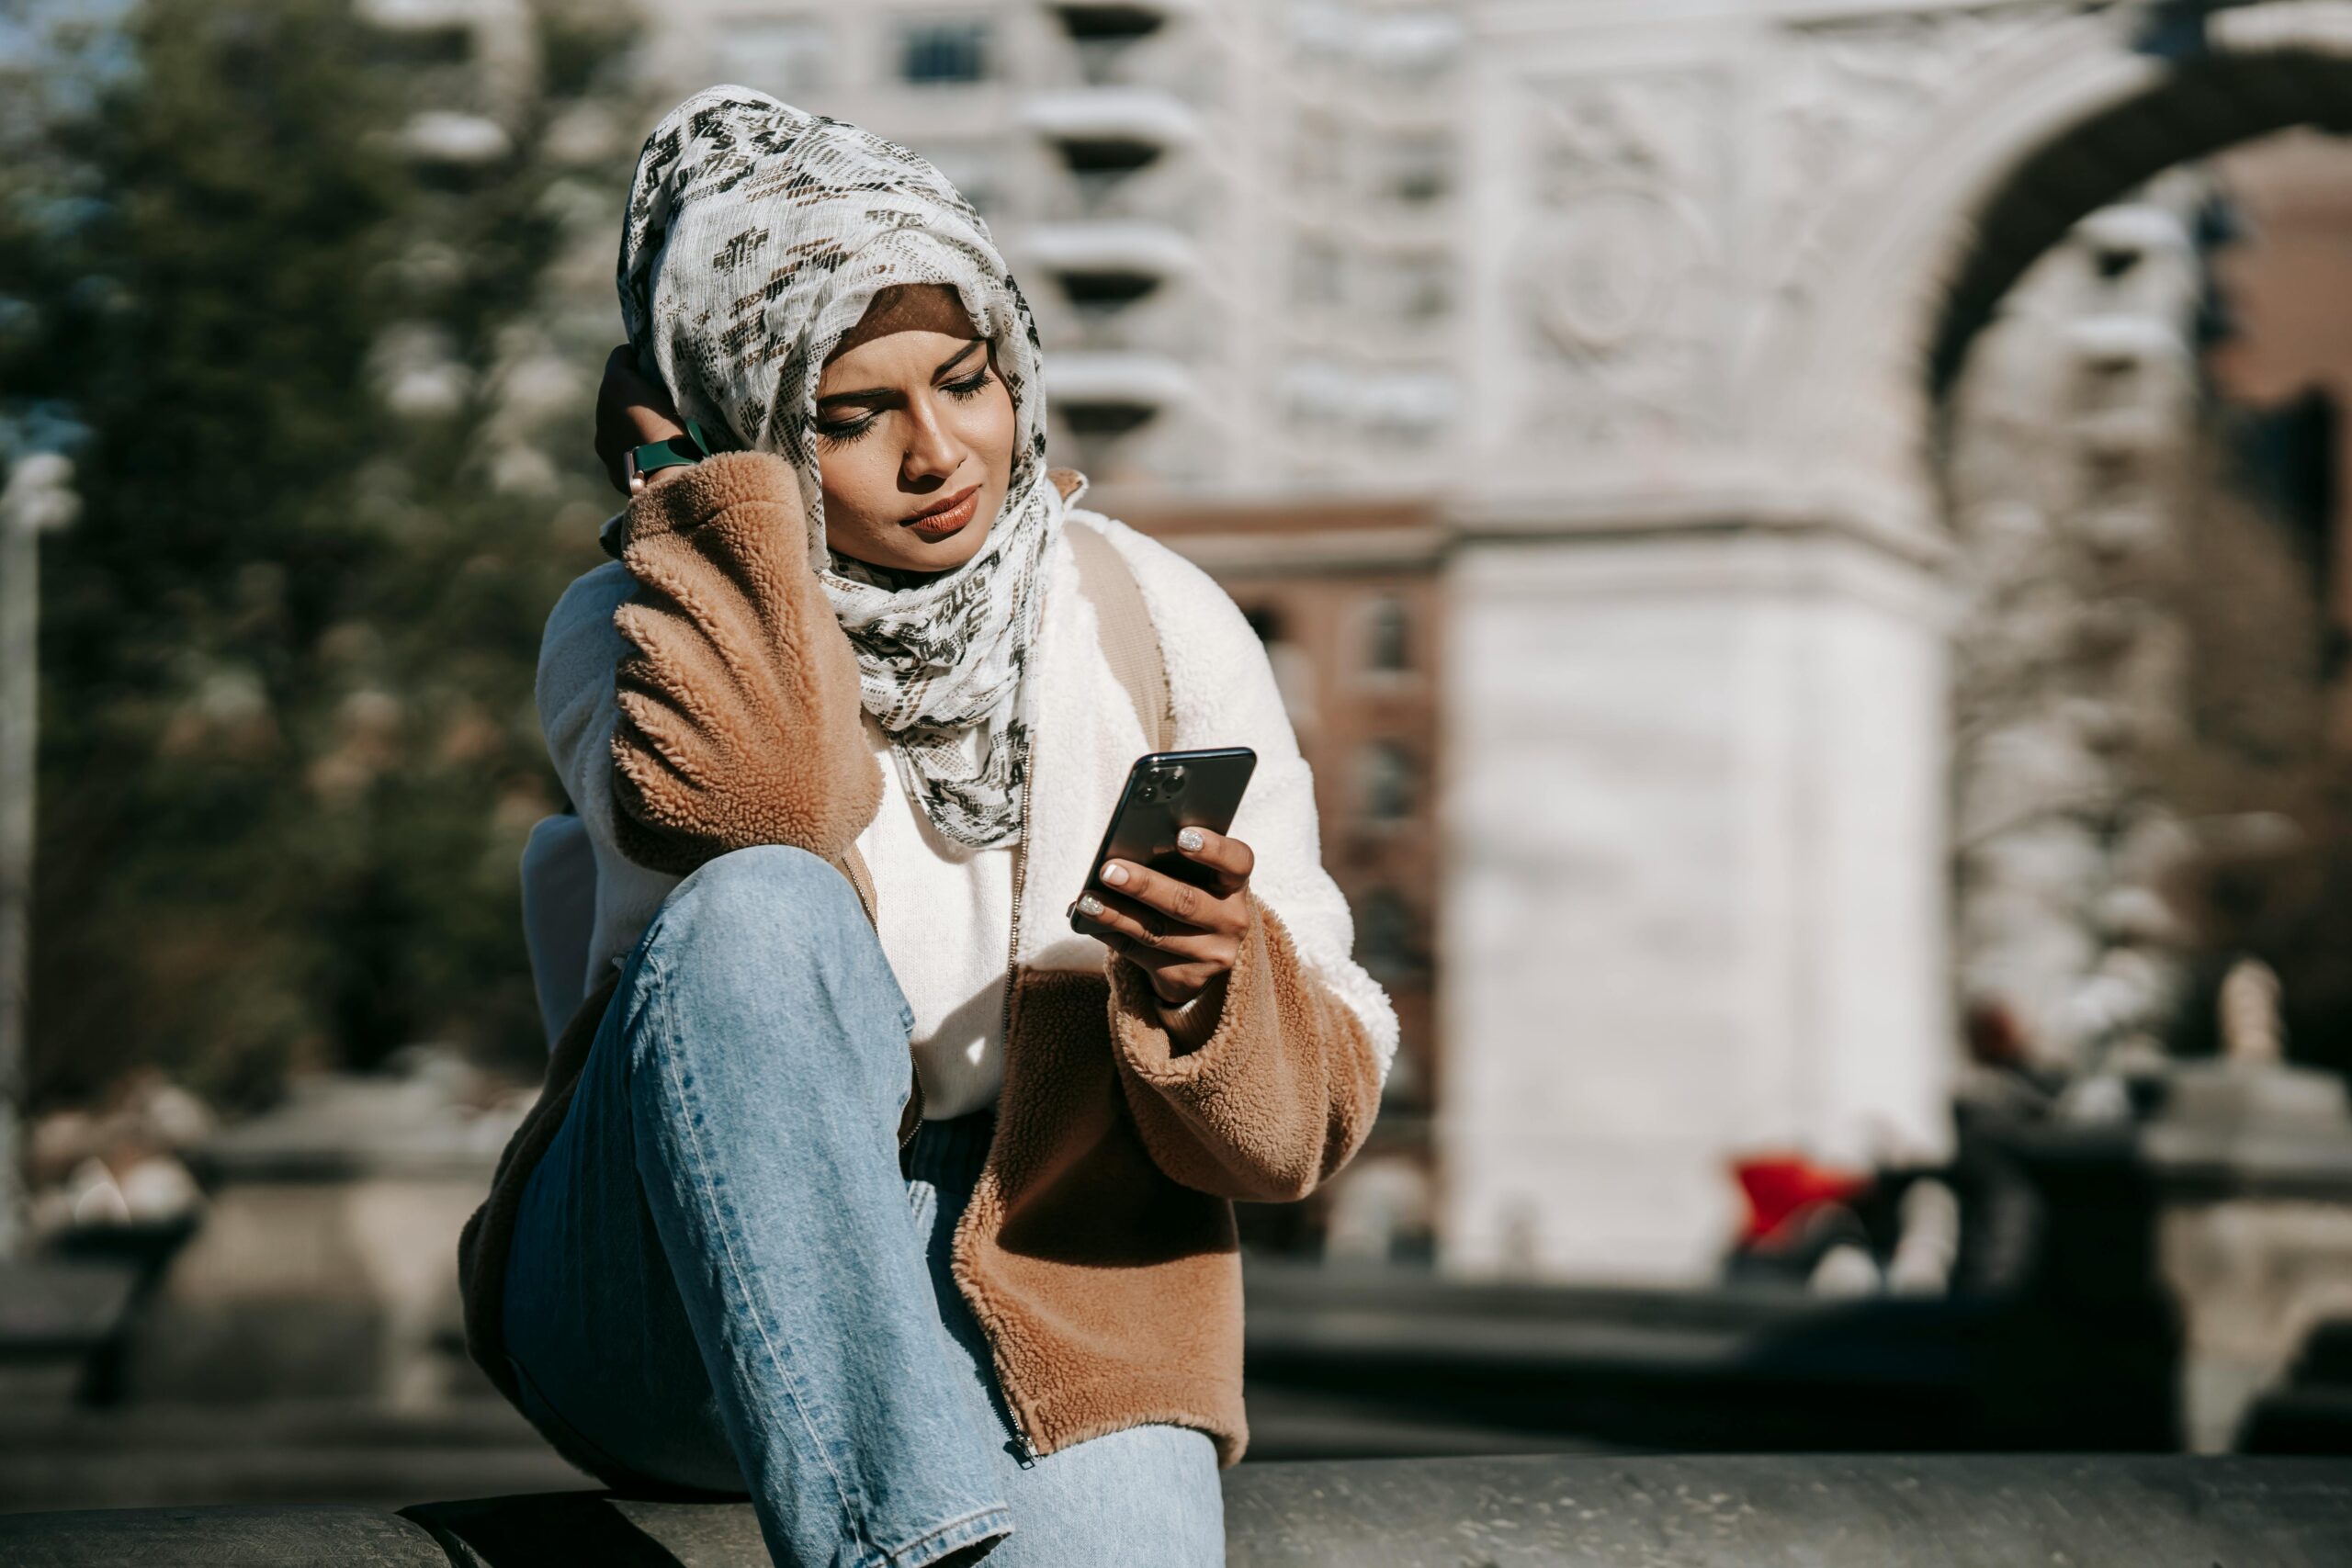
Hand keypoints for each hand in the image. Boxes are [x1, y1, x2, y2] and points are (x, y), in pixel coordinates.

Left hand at [595, 343, 687, 495]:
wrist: (669, 481)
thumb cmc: (677, 431)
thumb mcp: (680, 394)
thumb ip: (664, 380)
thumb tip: (663, 376)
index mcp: (615, 387)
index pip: (621, 358)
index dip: (640, 357)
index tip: (657, 363)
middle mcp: (601, 413)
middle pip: (617, 394)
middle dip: (635, 395)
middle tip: (663, 401)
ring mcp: (604, 446)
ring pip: (618, 426)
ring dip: (634, 425)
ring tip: (662, 433)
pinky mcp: (613, 472)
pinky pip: (624, 454)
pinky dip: (637, 451)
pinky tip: (657, 458)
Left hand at [1070, 827, 1254, 1008]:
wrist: (1203, 953)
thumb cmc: (1192, 894)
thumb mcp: (1198, 877)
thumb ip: (1175, 861)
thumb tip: (1127, 848)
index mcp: (1235, 883)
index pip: (1236, 861)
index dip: (1212, 849)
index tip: (1181, 836)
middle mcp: (1231, 920)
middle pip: (1186, 901)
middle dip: (1144, 885)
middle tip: (1109, 869)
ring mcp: (1211, 954)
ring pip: (1156, 931)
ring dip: (1116, 914)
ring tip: (1087, 900)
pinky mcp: (1184, 977)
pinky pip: (1137, 953)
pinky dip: (1108, 932)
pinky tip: (1087, 919)